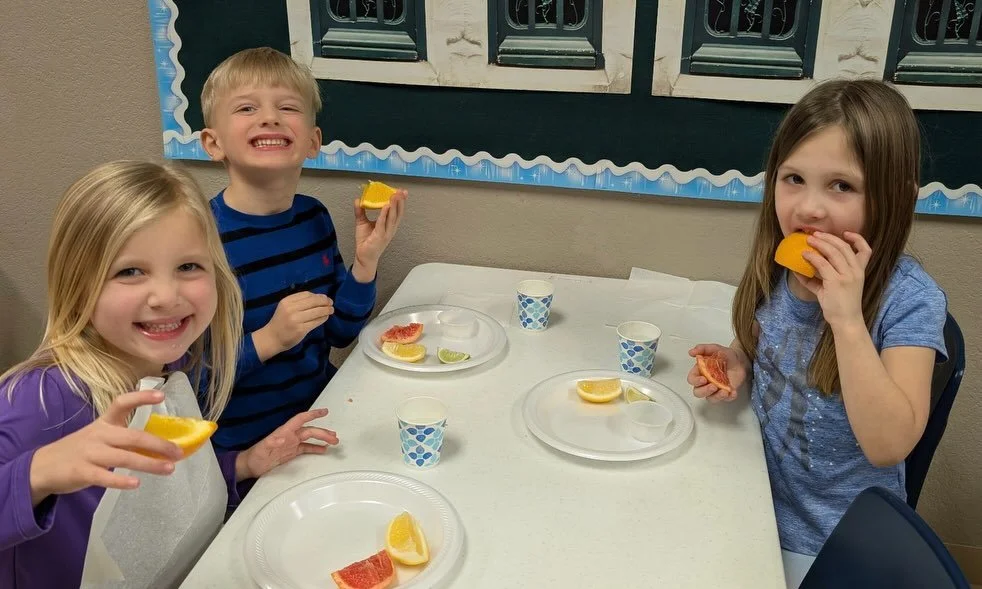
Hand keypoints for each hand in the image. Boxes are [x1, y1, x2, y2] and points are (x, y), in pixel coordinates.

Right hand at [29, 390, 182, 505]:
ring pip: (124, 457)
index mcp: (104, 423)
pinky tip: (136, 483)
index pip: (122, 403)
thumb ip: (124, 438)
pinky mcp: (81, 472)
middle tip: (179, 452)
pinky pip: (104, 476)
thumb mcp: (99, 437)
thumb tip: (160, 445)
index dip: (141, 398)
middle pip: (133, 436)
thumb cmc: (80, 450)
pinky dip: (120, 480)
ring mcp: (89, 453)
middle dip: (158, 444)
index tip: (162, 395)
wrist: (42, 467)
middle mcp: (98, 435)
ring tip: (169, 469)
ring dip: (149, 463)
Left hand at [236, 408, 339, 479]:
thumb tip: (282, 438)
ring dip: (322, 439)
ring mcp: (291, 444)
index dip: (313, 415)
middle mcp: (290, 436)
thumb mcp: (262, 449)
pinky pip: (306, 448)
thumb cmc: (255, 456)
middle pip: (309, 430)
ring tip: (334, 441)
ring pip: (310, 438)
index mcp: (284, 432)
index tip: (324, 412)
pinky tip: (323, 449)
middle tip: (334, 438)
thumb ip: (271, 442)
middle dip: (323, 432)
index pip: (301, 419)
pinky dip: (316, 448)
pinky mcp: (291, 452)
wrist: (250, 466)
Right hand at [254, 292, 333, 359]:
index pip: (306, 294)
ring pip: (316, 311)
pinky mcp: (301, 329)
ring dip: (326, 310)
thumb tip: (318, 298)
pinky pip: (316, 322)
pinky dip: (323, 318)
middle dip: (325, 301)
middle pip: (313, 301)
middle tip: (331, 303)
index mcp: (287, 301)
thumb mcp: (285, 307)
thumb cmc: (280, 322)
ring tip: (331, 310)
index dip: (318, 295)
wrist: (272, 338)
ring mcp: (296, 319)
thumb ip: (298, 302)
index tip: (324, 298)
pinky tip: (326, 317)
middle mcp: (291, 309)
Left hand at [351, 190, 406, 280]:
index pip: (397, 212)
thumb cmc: (366, 241)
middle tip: (401, 191)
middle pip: (398, 213)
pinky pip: (383, 223)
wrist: (363, 257)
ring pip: (392, 217)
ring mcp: (386, 233)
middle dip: (400, 201)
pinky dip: (384, 214)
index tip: (402, 192)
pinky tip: (386, 206)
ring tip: (395, 195)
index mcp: (389, 226)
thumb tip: (358, 200)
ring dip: (394, 206)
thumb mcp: (362, 222)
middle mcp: (391, 229)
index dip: (400, 202)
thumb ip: (361, 211)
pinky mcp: (380, 237)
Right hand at [687, 344, 749, 402]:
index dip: (695, 381)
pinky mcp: (726, 393)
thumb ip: (703, 349)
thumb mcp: (714, 348)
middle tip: (713, 386)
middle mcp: (706, 382)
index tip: (703, 379)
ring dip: (716, 397)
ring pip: (710, 398)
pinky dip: (729, 397)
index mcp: (700, 372)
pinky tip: (733, 392)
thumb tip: (691, 352)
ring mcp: (715, 389)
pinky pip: (726, 399)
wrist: (740, 360)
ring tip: (725, 391)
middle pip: (698, 392)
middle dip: (704, 391)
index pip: (692, 379)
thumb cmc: (725, 355)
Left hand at [795, 231, 869, 329]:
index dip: (857, 239)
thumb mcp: (832, 288)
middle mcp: (855, 271)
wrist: (846, 321)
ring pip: (834, 252)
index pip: (865, 250)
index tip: (845, 233)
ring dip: (820, 244)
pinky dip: (812, 257)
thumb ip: (819, 278)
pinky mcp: (836, 282)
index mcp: (860, 271)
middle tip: (815, 234)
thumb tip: (799, 270)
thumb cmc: (840, 305)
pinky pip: (822, 264)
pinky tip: (804, 255)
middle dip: (829, 238)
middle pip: (844, 247)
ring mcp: (847, 276)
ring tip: (808, 240)